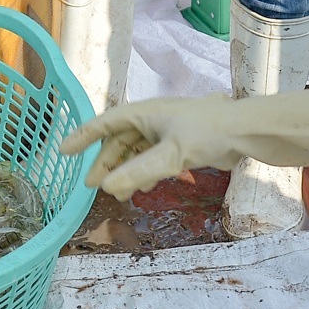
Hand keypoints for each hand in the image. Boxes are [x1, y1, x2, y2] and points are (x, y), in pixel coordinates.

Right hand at [61, 89, 308, 199]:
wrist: (245, 132)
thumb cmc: (207, 133)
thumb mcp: (170, 155)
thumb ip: (138, 172)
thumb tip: (106, 188)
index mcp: (143, 113)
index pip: (103, 124)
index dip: (82, 138)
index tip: (62, 153)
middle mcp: (151, 119)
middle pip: (118, 142)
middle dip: (105, 163)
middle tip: (92, 186)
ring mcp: (166, 131)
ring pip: (136, 152)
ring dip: (125, 171)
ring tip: (119, 194)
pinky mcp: (181, 144)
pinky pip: (152, 158)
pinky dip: (144, 172)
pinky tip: (145, 187)